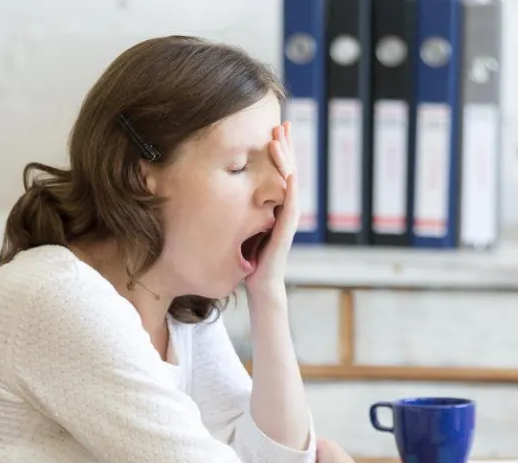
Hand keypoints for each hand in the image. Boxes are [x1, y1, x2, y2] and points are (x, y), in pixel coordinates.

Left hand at [245, 122, 298, 299]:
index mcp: (278, 204)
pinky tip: (290, 172)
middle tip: (283, 123)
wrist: (261, 283)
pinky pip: (290, 204)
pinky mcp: (286, 230)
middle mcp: (287, 207)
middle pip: (289, 170)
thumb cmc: (251, 258)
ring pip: (290, 181)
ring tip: (279, 139)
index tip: (276, 128)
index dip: (280, 150)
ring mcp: (289, 218)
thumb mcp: (246, 224)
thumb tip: (226, 189)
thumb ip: (245, 207)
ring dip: (286, 160)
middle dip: (286, 146)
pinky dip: (291, 187)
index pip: (280, 171)